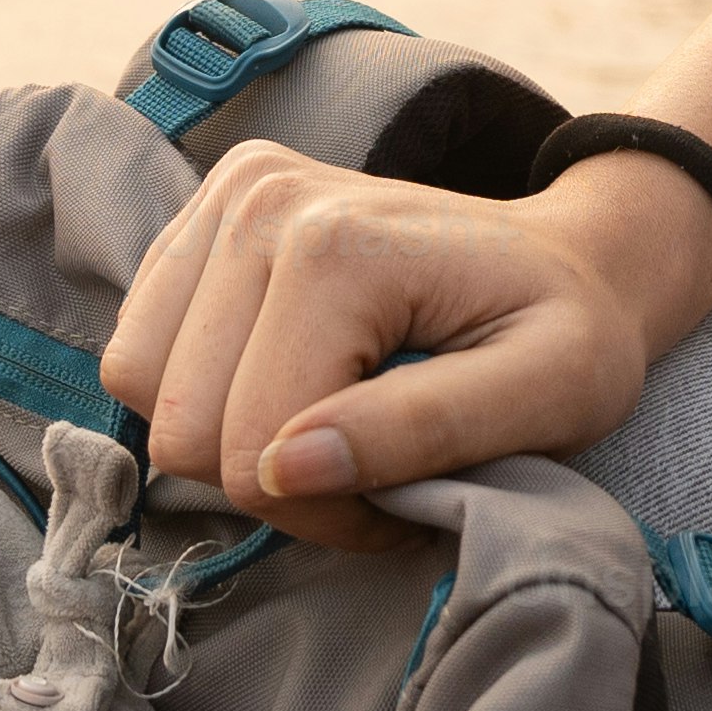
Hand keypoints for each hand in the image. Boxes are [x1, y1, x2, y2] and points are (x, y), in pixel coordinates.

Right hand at [93, 143, 711, 553]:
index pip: (254, 456)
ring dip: (229, 436)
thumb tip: (284, 467)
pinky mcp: (205, 209)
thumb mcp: (551, 393)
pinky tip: (289, 376)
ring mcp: (227, 194)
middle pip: (184, 428)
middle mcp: (261, 200)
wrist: (572, 255)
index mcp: (337, 246)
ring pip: (141, 387)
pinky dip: (203, 389)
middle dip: (275, 480)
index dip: (329, 515)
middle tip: (373, 465)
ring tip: (332, 422)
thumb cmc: (570, 335)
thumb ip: (425, 430)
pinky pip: (139, 345)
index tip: (407, 498)